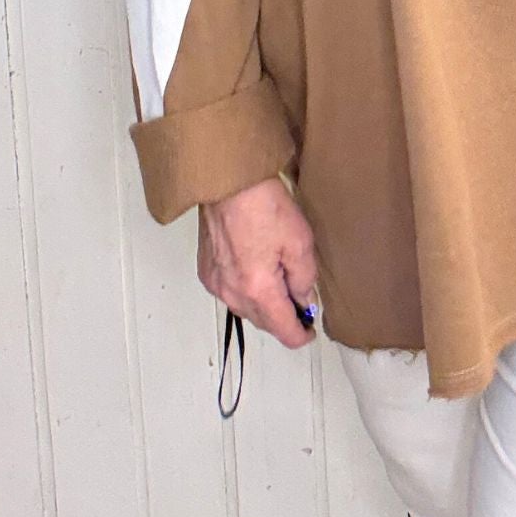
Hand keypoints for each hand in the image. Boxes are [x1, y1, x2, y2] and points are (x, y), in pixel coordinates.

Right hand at [197, 175, 319, 348]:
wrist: (228, 182)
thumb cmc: (263, 205)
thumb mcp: (300, 242)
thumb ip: (304, 279)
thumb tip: (304, 300)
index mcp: (258, 290)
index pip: (283, 331)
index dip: (301, 335)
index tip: (310, 330)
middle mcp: (232, 293)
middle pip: (263, 323)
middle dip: (283, 319)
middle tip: (301, 303)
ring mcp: (216, 283)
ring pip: (245, 309)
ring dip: (264, 305)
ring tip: (280, 285)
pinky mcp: (206, 270)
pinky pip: (230, 292)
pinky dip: (246, 291)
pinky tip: (257, 272)